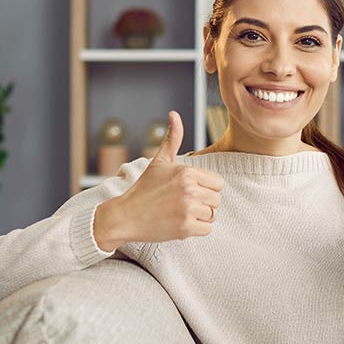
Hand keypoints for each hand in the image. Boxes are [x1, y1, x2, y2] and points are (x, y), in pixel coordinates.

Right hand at [94, 111, 224, 249]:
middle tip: (182, 204)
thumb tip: (174, 114)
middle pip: (217, 200)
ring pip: (213, 215)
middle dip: (203, 203)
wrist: (125, 216)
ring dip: (200, 217)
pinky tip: (179, 223)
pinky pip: (207, 229)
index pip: (218, 183)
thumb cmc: (144, 188)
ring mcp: (188, 209)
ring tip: (180, 213)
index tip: (189, 191)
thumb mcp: (159, 161)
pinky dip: (196, 230)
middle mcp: (190, 189)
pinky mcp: (186, 228)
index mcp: (187, 172)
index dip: (206, 188)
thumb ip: (172, 138)